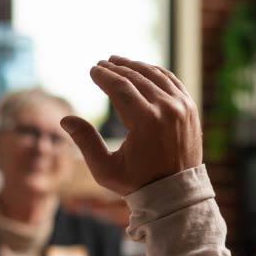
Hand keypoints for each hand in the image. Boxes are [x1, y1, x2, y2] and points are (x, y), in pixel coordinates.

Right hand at [60, 55, 202, 195]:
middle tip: (102, 64)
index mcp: (147, 121)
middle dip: (117, 68)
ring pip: (155, 75)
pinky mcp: (191, 108)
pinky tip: (142, 70)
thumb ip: (85, 142)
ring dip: (135, 66)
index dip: (104, 76)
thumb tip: (65, 119)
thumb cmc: (137, 183)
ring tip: (119, 62)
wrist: (175, 193)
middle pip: (137, 77)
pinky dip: (155, 73)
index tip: (92, 70)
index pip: (120, 87)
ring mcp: (183, 107)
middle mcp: (167, 109)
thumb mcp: (105, 169)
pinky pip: (172, 81)